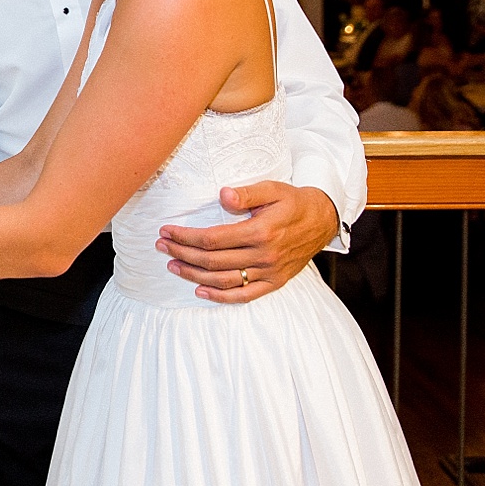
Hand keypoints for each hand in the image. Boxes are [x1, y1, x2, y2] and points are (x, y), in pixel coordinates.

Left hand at [155, 182, 338, 303]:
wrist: (323, 220)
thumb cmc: (293, 202)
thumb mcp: (272, 189)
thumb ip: (247, 193)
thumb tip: (222, 195)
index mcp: (260, 231)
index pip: (212, 238)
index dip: (186, 236)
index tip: (167, 231)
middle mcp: (264, 255)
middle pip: (213, 260)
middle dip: (182, 253)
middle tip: (161, 246)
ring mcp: (269, 272)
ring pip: (224, 280)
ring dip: (194, 274)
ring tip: (173, 265)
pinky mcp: (275, 282)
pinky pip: (245, 295)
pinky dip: (220, 296)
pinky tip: (200, 290)